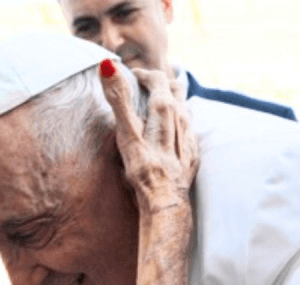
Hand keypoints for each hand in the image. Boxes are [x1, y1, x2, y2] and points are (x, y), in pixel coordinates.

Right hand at [100, 60, 198, 216]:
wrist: (165, 203)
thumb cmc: (144, 169)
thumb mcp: (127, 133)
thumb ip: (119, 98)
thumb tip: (108, 65)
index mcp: (165, 109)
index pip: (157, 78)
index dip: (143, 74)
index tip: (130, 77)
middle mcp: (181, 119)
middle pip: (175, 89)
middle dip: (159, 84)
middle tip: (144, 88)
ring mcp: (189, 137)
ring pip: (184, 109)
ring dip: (171, 103)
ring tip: (156, 107)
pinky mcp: (192, 154)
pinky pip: (188, 131)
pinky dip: (177, 124)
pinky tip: (169, 135)